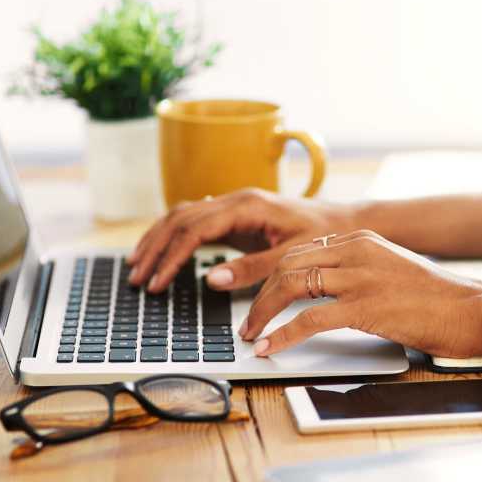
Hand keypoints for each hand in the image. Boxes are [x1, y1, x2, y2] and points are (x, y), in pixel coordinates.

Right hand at [127, 188, 358, 292]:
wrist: (345, 222)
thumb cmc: (324, 236)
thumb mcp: (292, 257)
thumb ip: (254, 269)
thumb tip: (212, 279)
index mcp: (247, 206)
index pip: (194, 229)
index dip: (171, 257)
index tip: (157, 283)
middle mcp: (236, 199)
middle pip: (180, 218)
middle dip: (155, 248)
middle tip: (137, 277)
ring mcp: (234, 205)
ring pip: (182, 215)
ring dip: (158, 239)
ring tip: (138, 265)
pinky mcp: (236, 215)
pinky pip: (195, 220)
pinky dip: (173, 235)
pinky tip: (162, 250)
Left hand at [240, 230, 481, 357]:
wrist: (473, 309)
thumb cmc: (437, 298)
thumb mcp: (391, 270)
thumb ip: (358, 271)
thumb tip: (322, 292)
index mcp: (361, 240)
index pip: (300, 251)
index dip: (270, 275)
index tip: (257, 296)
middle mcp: (356, 251)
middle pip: (288, 265)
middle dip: (259, 294)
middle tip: (247, 321)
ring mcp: (360, 277)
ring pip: (291, 286)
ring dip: (263, 313)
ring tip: (251, 335)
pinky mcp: (366, 306)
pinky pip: (309, 319)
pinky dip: (282, 334)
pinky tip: (270, 347)